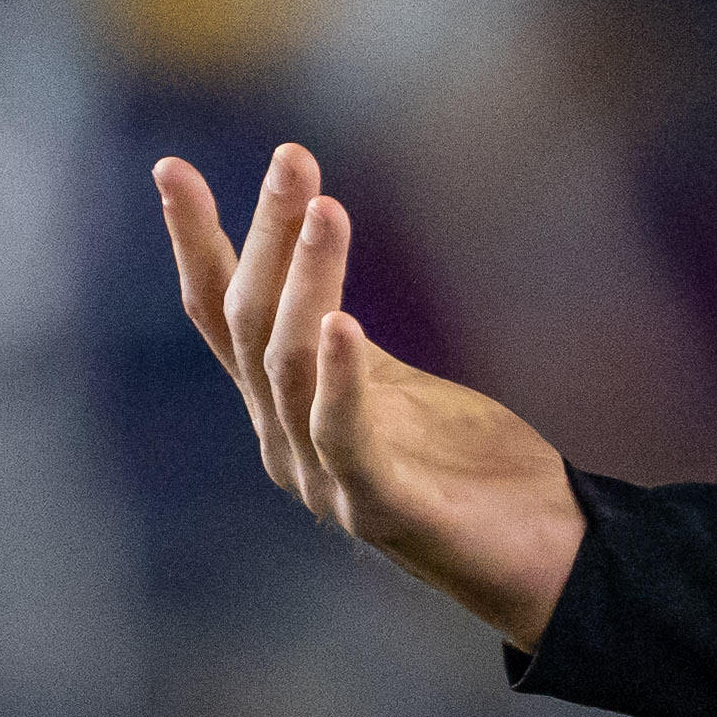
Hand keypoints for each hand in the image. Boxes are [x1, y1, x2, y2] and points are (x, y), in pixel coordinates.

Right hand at [156, 147, 587, 646]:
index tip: (172, 167)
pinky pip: (345, 435)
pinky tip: (344, 322)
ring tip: (327, 206)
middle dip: (267, 235)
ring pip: (290, 365)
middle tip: (293, 157)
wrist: (545, 559)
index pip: (223, 315)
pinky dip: (342, 376)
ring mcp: (324, 479)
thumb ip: (350, 350)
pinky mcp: (380, 507)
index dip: (194, 242)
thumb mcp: (400, 391)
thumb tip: (314, 278)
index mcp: (284, 408)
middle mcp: (284, 441)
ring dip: (308, 279)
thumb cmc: (473, 470)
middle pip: (253, 325)